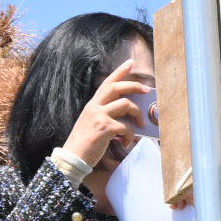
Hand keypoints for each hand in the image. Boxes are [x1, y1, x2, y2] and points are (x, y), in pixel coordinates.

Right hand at [60, 49, 157, 180]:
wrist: (73, 158)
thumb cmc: (85, 143)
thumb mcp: (93, 124)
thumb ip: (106, 116)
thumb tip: (128, 116)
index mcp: (92, 105)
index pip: (106, 83)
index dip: (119, 72)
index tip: (130, 62)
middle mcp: (94, 107)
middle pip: (116, 88)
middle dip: (133, 85)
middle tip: (147, 88)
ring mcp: (99, 116)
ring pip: (125, 105)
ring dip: (137, 114)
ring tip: (140, 125)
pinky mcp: (104, 127)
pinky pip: (125, 127)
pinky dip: (129, 135)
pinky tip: (125, 143)